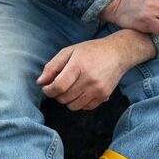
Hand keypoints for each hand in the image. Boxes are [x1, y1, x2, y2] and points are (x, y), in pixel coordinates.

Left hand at [36, 32, 150, 110]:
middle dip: (57, 94)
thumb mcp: (70, 51)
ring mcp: (98, 90)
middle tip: (59, 86)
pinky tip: (81, 92)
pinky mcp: (104, 96)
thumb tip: (40, 82)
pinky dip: (79, 103)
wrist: (118, 53)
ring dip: (67, 100)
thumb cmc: (91, 50)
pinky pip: (85, 108)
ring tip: (70, 89)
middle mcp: (89, 80)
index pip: (58, 87)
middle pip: (64, 98)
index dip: (48, 90)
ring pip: (73, 106)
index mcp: (79, 66)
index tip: (47, 87)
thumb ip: (52, 66)